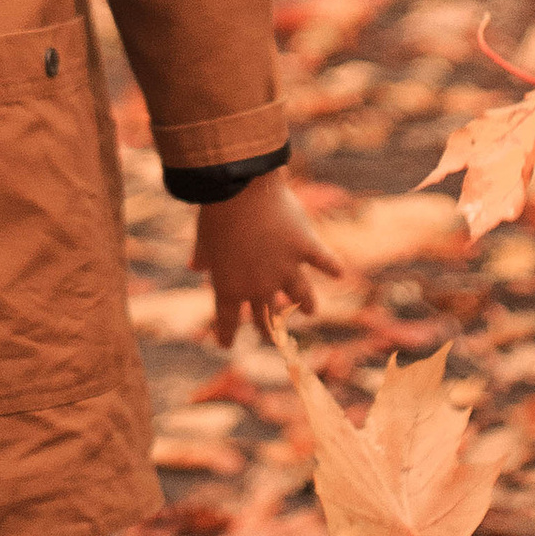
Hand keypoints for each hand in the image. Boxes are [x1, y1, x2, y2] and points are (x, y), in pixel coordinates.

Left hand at [190, 172, 340, 346]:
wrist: (241, 191)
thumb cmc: (216, 214)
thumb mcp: (203, 239)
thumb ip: (202, 256)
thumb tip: (195, 267)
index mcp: (230, 287)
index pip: (227, 319)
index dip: (226, 334)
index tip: (226, 345)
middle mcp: (261, 285)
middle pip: (265, 314)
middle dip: (266, 326)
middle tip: (269, 334)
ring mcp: (287, 268)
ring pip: (300, 295)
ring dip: (306, 304)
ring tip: (310, 311)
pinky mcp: (306, 247)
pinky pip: (323, 260)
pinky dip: (332, 266)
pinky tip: (339, 272)